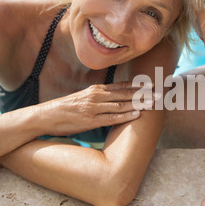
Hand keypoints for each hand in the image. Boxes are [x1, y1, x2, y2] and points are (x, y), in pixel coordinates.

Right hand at [35, 81, 157, 136]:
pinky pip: (112, 118)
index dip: (138, 86)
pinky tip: (137, 115)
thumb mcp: (83, 98)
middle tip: (160, 94)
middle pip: (125, 94)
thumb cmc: (65, 109)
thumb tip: (112, 100)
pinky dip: (126, 116)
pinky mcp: (90, 120)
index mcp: (96, 90)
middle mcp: (97, 96)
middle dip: (144, 94)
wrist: (44, 116)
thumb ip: (98, 98)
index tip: (152, 85)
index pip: (121, 86)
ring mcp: (94, 108)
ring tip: (153, 103)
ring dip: (139, 104)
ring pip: (121, 104)